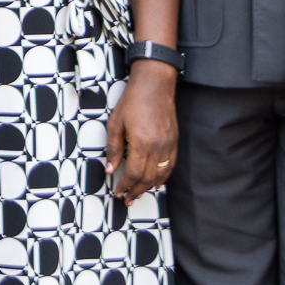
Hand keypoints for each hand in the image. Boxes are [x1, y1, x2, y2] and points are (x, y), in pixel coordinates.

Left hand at [108, 62, 177, 198]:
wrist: (154, 85)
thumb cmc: (133, 102)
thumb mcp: (115, 123)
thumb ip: (113, 148)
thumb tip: (111, 169)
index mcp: (141, 143)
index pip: (134, 173)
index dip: (125, 186)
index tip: (118, 192)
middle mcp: (158, 147)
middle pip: (148, 178)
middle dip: (136, 191)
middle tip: (127, 199)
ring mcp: (168, 144)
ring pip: (160, 174)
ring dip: (149, 187)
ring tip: (139, 194)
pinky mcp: (174, 141)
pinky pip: (171, 165)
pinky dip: (163, 177)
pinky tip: (157, 183)